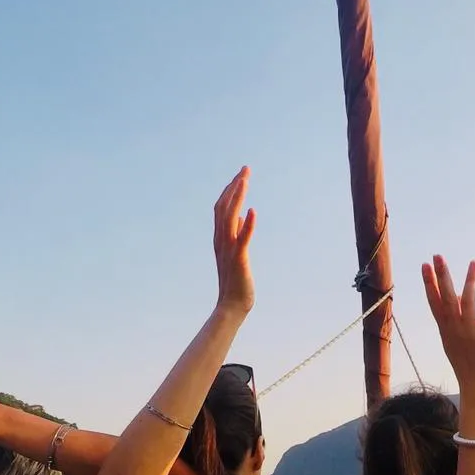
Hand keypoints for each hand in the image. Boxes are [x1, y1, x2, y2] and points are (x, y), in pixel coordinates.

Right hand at [213, 167, 256, 312]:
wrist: (232, 306)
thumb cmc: (237, 281)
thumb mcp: (236, 252)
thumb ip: (237, 233)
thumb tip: (243, 216)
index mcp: (220, 238)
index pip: (221, 207)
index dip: (230, 189)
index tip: (242, 174)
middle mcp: (221, 240)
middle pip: (224, 207)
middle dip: (235, 186)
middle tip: (246, 169)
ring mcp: (229, 250)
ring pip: (230, 218)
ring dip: (238, 197)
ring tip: (246, 180)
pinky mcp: (239, 260)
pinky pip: (242, 240)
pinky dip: (247, 225)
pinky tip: (253, 211)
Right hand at [422, 256, 474, 390]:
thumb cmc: (466, 365)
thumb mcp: (452, 341)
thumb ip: (452, 323)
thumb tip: (453, 306)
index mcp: (446, 329)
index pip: (434, 302)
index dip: (429, 283)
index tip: (424, 265)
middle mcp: (455, 329)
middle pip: (446, 299)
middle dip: (441, 277)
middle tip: (437, 256)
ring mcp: (470, 334)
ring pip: (467, 304)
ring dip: (469, 282)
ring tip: (473, 263)